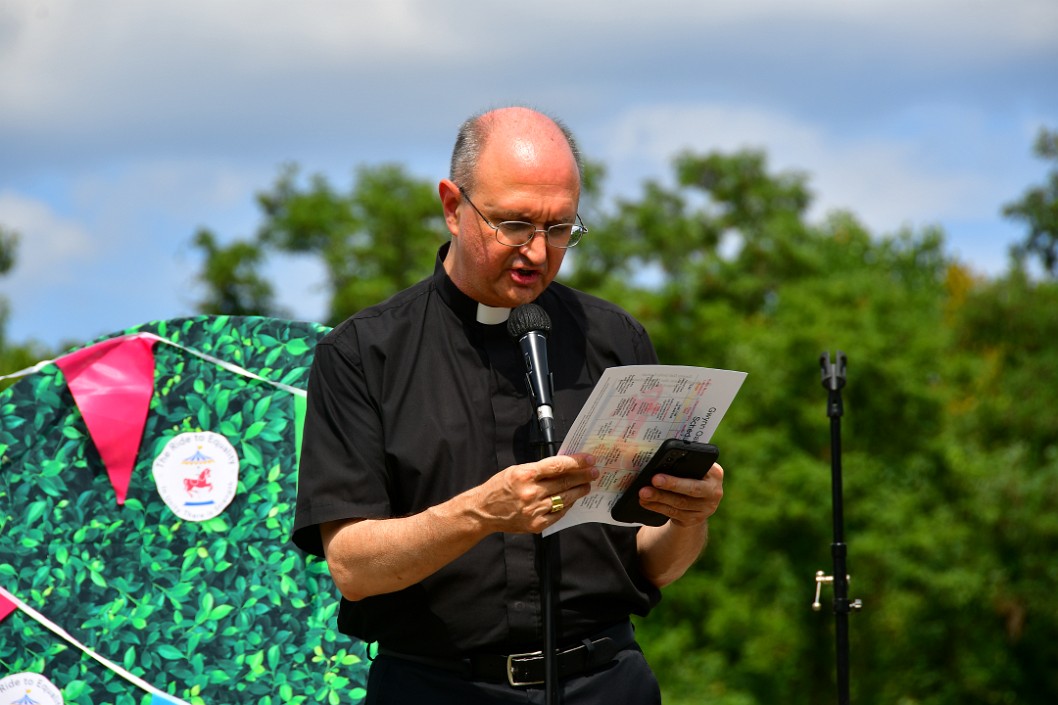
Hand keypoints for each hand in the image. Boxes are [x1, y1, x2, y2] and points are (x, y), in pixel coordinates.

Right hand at [473, 453, 597, 533]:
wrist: (484, 511)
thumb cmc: (499, 488)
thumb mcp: (516, 470)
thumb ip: (538, 470)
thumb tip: (563, 467)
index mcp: (525, 475)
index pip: (558, 466)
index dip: (577, 462)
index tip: (589, 459)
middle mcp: (531, 492)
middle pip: (565, 482)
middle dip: (583, 476)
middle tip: (594, 473)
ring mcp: (534, 510)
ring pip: (565, 499)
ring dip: (579, 491)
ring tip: (586, 486)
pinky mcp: (536, 524)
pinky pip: (559, 514)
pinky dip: (567, 506)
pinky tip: (572, 500)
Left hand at [637, 463, 723, 527]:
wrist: (698, 499)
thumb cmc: (691, 475)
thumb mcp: (694, 467)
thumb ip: (684, 464)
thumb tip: (660, 461)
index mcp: (715, 474)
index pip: (700, 471)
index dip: (684, 472)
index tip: (666, 471)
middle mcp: (714, 492)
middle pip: (691, 489)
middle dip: (671, 484)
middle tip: (653, 480)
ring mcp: (706, 508)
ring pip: (680, 503)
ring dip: (659, 498)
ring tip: (644, 492)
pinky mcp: (694, 519)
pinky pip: (674, 513)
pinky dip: (658, 507)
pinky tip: (646, 502)